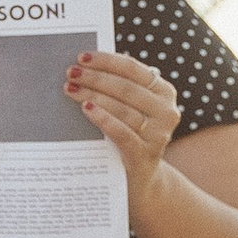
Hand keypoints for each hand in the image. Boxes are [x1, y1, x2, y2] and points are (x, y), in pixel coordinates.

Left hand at [67, 50, 178, 198]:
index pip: (133, 69)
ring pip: (122, 108)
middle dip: (95, 78)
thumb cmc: (129, 136)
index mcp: (164, 92)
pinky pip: (121, 132)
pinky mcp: (145, 154)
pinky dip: (103, 118)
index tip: (82, 57)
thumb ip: (119, 88)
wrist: (139, 180)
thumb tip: (86, 65)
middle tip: (70, 73)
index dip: (106, 61)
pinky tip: (86, 109)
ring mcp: (159, 134)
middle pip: (125, 88)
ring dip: (93, 95)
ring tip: (70, 89)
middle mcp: (167, 111)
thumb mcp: (131, 109)